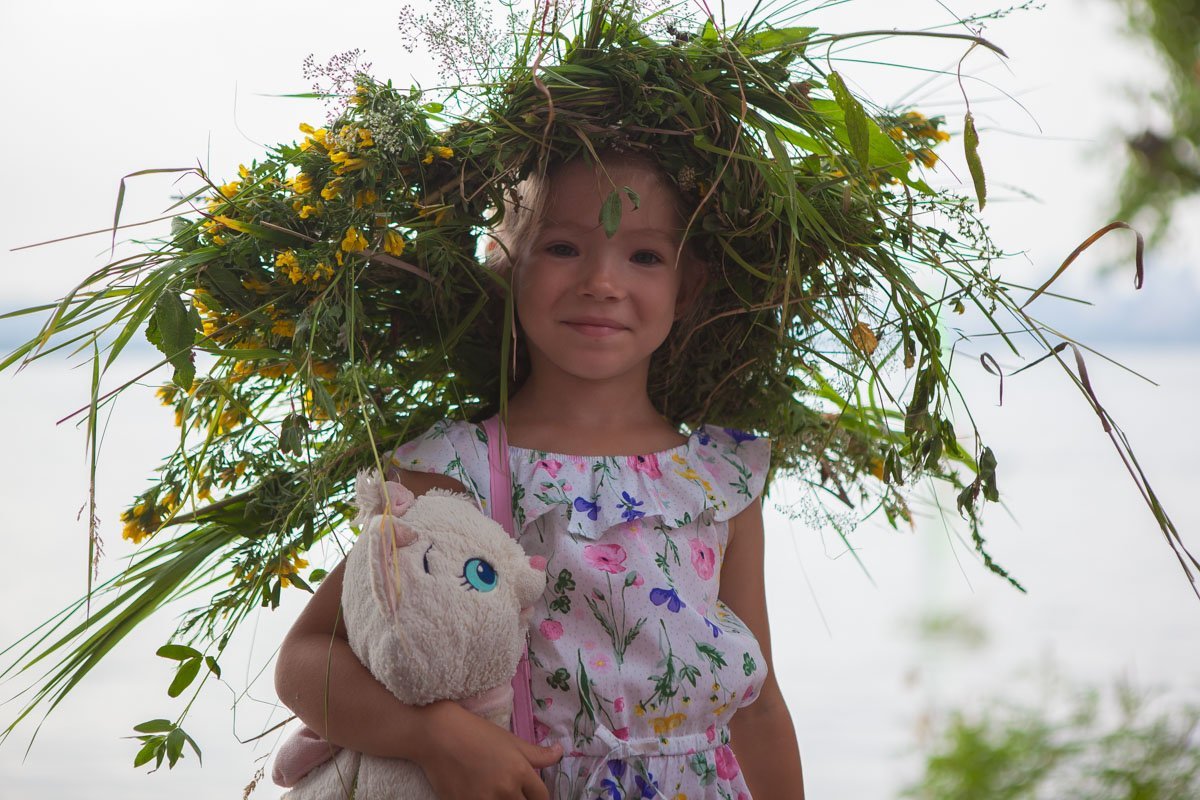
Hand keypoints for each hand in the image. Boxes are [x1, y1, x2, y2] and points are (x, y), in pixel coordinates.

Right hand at [413, 699, 562, 798]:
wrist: (438, 736)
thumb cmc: (476, 733)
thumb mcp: (510, 740)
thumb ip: (537, 753)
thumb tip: (560, 753)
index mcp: (520, 772)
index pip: (542, 797)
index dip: (540, 797)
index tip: (533, 795)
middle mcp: (505, 790)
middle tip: (516, 793)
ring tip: (499, 793)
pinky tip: (482, 795)